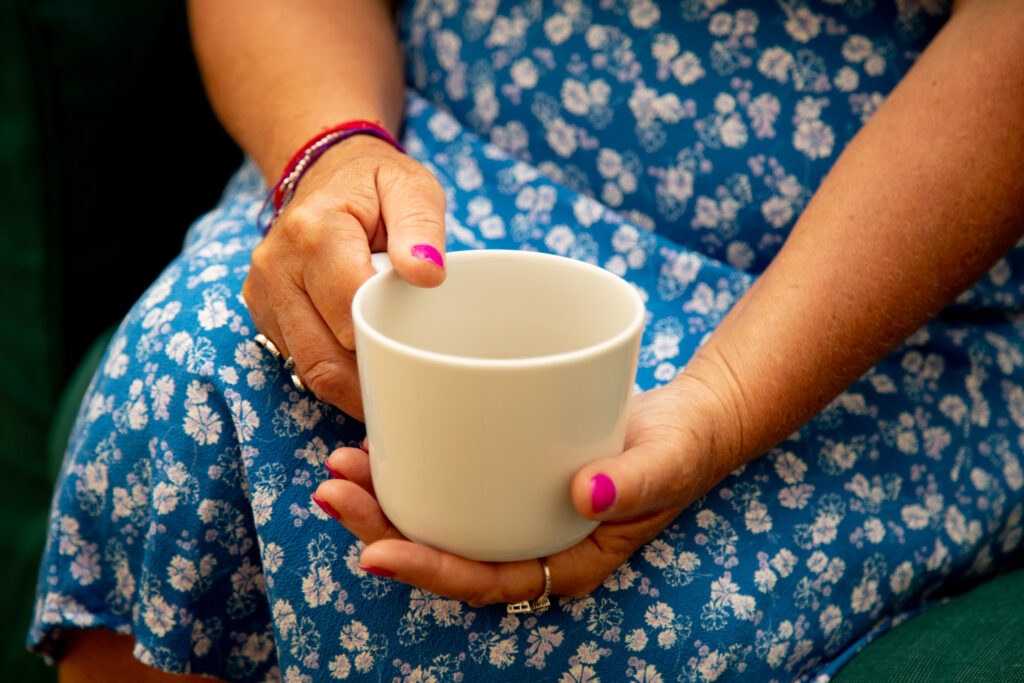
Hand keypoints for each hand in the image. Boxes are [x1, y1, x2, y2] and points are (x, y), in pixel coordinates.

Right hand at [243, 135, 446, 418]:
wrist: (328, 169)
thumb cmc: (376, 184)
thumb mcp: (410, 188)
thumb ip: (421, 227)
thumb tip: (427, 274)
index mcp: (315, 232)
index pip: (351, 313)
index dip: (389, 341)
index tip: (423, 354)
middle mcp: (277, 265)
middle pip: (323, 355)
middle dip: (369, 381)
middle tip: (412, 392)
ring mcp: (262, 290)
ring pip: (307, 367)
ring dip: (350, 387)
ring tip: (392, 386)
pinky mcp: (261, 308)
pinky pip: (296, 359)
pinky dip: (332, 371)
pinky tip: (363, 367)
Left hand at [312, 379, 731, 604]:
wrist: (685, 420)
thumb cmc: (681, 449)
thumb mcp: (668, 462)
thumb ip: (635, 483)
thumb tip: (586, 494)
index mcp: (564, 559)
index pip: (486, 582)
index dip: (428, 572)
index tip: (375, 553)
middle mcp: (530, 540)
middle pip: (444, 551)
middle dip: (381, 530)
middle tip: (333, 492)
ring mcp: (515, 507)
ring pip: (439, 517)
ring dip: (383, 499)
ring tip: (338, 469)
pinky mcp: (506, 470)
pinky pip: (453, 478)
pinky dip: (413, 462)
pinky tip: (381, 439)